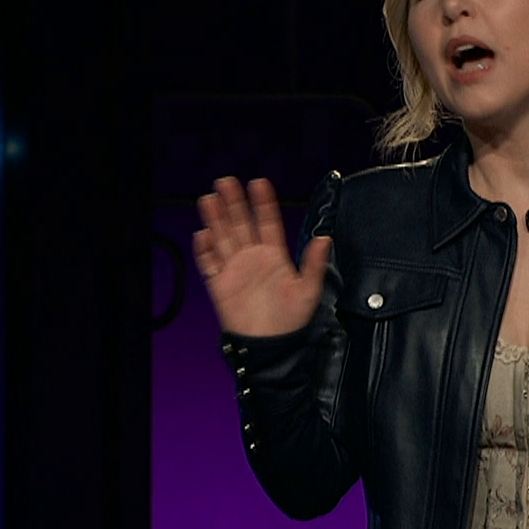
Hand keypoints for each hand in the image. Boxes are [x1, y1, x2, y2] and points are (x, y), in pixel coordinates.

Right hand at [194, 176, 331, 337]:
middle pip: (241, 224)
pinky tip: (203, 235)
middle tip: (227, 181)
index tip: (259, 184)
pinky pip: (210, 264)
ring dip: (216, 219)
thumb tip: (325, 239)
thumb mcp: (309, 290)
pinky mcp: (220, 285)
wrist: (270, 347)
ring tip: (210, 199)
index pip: (268, 223)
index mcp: (274, 257)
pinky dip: (205, 250)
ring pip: (223, 238)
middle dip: (234, 203)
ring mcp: (235, 270)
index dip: (263, 203)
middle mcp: (253, 259)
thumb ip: (314, 264)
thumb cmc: (291, 321)